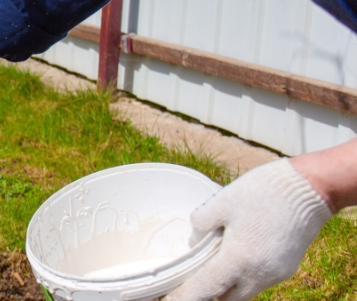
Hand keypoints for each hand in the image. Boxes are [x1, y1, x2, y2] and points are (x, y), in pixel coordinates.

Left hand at [164, 159, 332, 300]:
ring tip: (210, 268)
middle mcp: (259, 274)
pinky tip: (234, 258)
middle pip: (226, 298)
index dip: (185, 296)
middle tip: (188, 282)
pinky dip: (242, 277)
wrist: (309, 188)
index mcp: (239, 259)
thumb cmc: (264, 192)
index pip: (206, 289)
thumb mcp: (221, 201)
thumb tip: (194, 241)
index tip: (169, 299)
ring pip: (243, 292)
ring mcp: (275, 274)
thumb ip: (201, 224)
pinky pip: (258, 282)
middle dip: (207, 294)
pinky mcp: (286, 268)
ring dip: (226, 287)